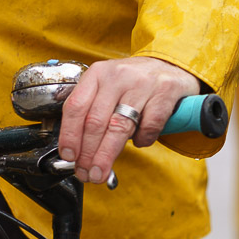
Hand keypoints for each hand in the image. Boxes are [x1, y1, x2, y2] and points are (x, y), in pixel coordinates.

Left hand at [57, 57, 201, 184]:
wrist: (169, 66)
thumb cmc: (132, 81)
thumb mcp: (107, 85)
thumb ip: (91, 110)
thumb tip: (77, 150)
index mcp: (98, 74)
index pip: (76, 107)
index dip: (69, 135)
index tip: (69, 156)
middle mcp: (117, 76)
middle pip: (95, 121)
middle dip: (87, 153)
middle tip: (85, 173)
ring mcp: (142, 84)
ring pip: (119, 127)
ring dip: (106, 155)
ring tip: (100, 172)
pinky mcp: (164, 93)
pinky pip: (149, 126)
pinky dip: (142, 141)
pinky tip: (138, 143)